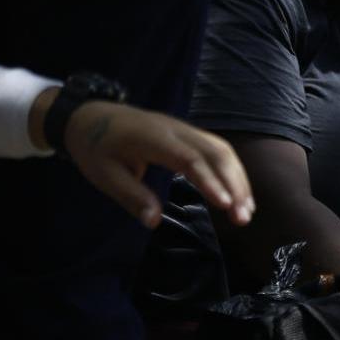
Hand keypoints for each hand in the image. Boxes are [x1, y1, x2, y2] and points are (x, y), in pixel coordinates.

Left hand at [63, 100, 254, 228]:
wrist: (93, 116)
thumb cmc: (96, 148)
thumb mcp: (103, 175)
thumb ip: (131, 197)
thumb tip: (154, 222)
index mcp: (153, 138)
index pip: (189, 159)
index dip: (209, 181)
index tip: (224, 204)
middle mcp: (177, 130)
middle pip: (216, 153)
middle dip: (234, 184)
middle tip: (243, 217)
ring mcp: (186, 129)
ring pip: (223, 151)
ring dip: (238, 180)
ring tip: (246, 210)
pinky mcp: (190, 134)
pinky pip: (218, 150)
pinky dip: (232, 172)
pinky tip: (237, 192)